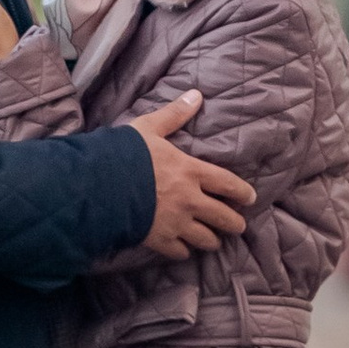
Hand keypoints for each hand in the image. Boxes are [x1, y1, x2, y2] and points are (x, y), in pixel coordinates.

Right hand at [131, 89, 254, 254]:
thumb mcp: (149, 128)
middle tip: (238, 225)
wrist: (97, 187)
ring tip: (213, 240)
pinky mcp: (158, 240)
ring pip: (205, 239)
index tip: (251, 198)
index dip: (243, 193)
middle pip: (223, 218)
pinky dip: (184, 251)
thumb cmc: (123, 154)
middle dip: (235, 223)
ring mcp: (175, 223)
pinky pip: (180, 252)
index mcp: (190, 172)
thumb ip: (175, 114)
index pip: (228, 184)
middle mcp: (189, 200)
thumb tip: (196, 94)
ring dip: (211, 240)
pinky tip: (183, 248)